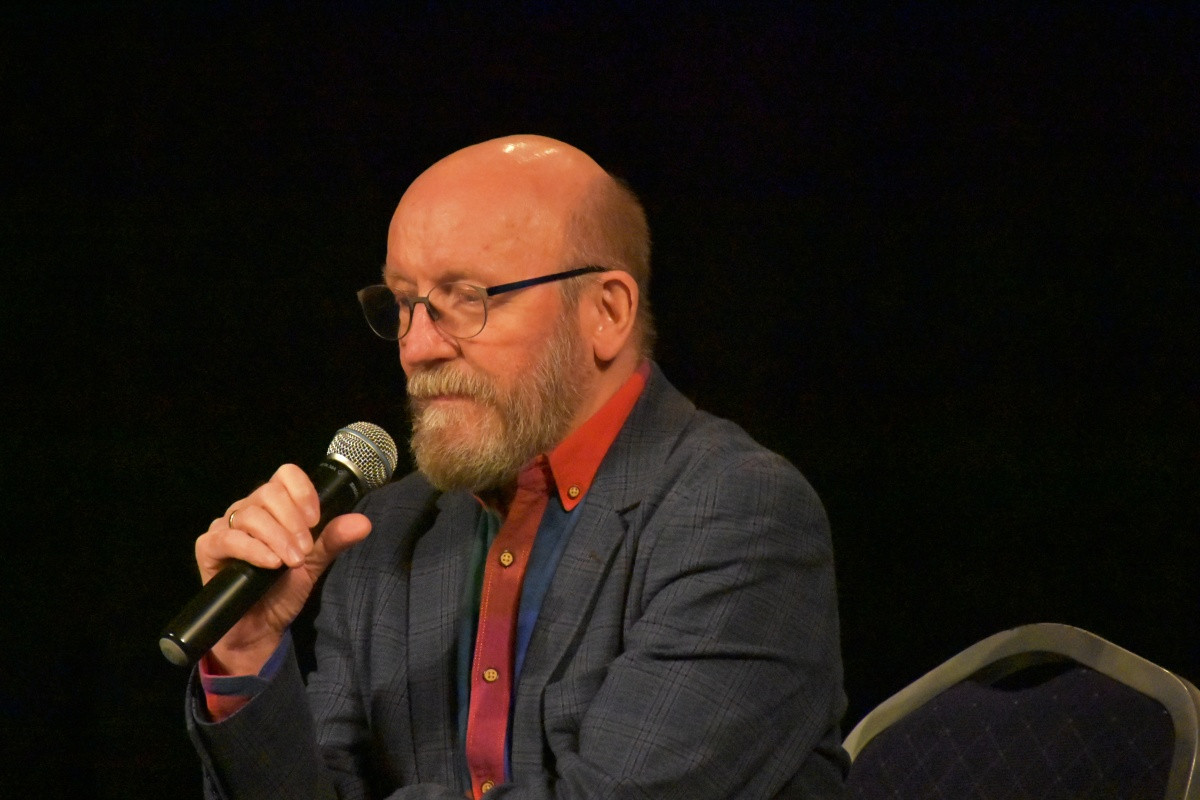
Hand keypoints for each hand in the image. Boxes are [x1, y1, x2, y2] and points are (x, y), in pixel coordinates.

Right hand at [194, 463, 371, 674]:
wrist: (259, 627)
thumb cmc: (284, 590)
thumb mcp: (315, 563)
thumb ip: (334, 539)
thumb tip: (363, 523)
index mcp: (273, 506)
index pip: (285, 475)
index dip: (302, 492)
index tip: (315, 520)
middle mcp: (247, 510)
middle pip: (268, 492)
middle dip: (293, 521)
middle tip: (305, 550)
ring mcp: (225, 527)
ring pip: (251, 515)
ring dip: (278, 538)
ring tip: (293, 562)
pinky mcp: (208, 547)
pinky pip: (228, 538)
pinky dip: (254, 549)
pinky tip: (271, 563)